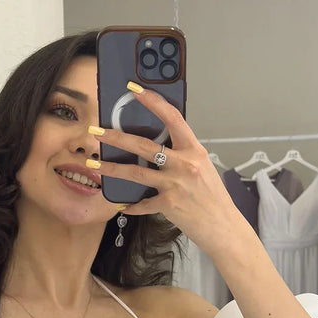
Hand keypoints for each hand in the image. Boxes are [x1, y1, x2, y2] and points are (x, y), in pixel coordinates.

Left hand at [87, 84, 235, 254]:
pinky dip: (132, 207)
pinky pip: (143, 204)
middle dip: (116, 137)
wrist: (223, 226)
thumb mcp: (203, 168)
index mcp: (194, 150)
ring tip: (94, 164)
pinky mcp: (168, 204)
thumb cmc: (213, 198)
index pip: (172, 118)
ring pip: (135, 172)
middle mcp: (184, 164)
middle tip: (97, 131)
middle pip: (143, 145)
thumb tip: (161, 148)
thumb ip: (183, 156)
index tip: (135, 90)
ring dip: (112, 168)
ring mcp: (174, 184)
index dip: (153, 101)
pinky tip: (123, 207)